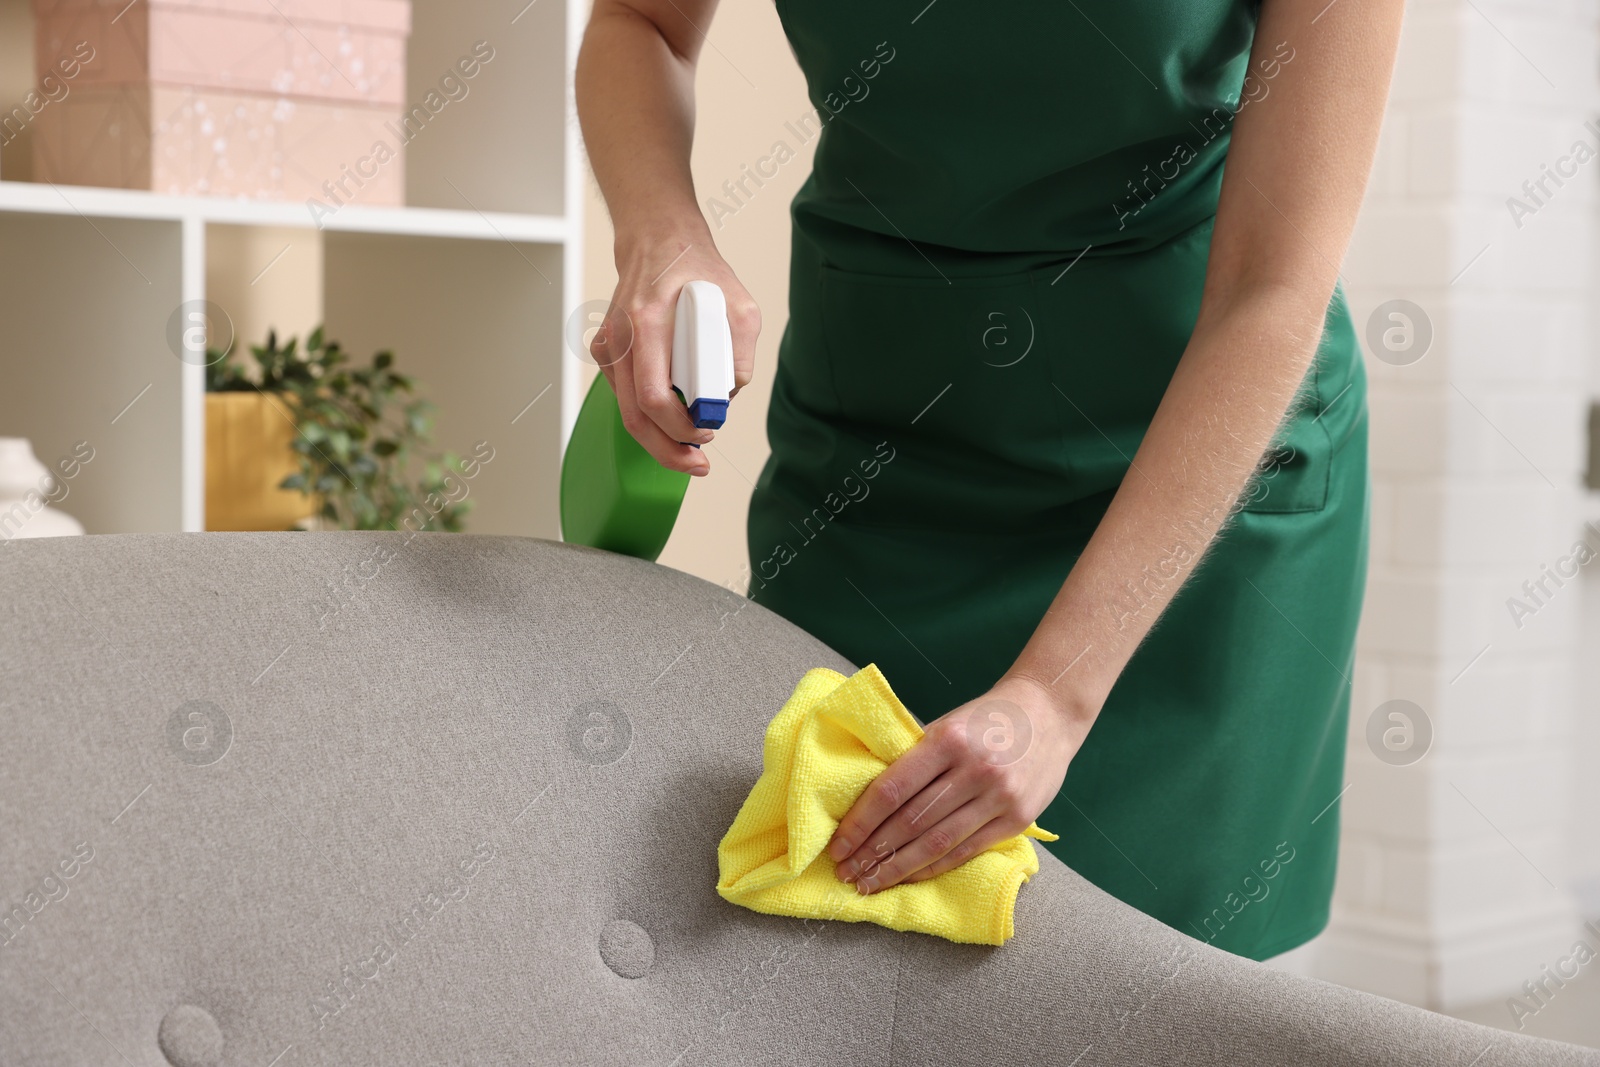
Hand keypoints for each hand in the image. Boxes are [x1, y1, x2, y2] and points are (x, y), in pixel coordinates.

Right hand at [593, 228, 758, 475]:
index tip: (707, 432)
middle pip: (634, 417)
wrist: (657, 239)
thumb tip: (727, 399)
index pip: (653, 397)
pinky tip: (674, 415)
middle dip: (667, 450)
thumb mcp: (741, 307)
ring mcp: (609, 345)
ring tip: (691, 445)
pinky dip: (649, 414)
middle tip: (697, 464)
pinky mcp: (606, 351)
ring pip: (626, 412)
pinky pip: (625, 396)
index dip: (679, 428)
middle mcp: (621, 337)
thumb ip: (741, 355)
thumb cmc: (698, 271)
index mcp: (649, 323)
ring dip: (659, 437)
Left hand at [826, 674, 1091, 893]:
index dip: (861, 823)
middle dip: (873, 852)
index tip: (838, 845)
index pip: (892, 790)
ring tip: (870, 882)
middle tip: (846, 872)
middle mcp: (974, 770)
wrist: (1048, 712)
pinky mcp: (1017, 818)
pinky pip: (966, 850)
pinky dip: (933, 867)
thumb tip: (870, 804)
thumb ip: (916, 760)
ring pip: (937, 843)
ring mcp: (998, 797)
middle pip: (911, 821)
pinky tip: (909, 876)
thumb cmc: (987, 718)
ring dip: (898, 868)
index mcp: (947, 740)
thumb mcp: (947, 725)